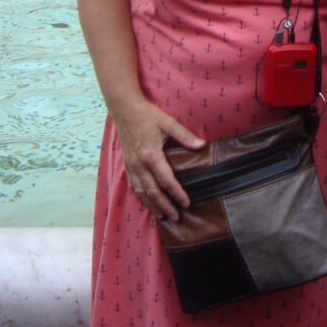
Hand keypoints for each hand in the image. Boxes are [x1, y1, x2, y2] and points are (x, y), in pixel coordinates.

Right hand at [113, 99, 205, 220]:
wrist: (125, 110)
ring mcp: (131, 166)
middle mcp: (139, 164)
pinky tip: (146, 203)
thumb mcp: (168, 122)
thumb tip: (201, 145)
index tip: (186, 203)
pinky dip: (140, 198)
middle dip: (165, 206)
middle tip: (176, 217)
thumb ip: (185, 135)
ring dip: (152, 206)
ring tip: (163, 216)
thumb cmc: (147, 115)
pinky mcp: (127, 165)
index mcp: (151, 155)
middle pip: (153, 192)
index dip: (177, 193)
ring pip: (141, 192)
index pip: (166, 180)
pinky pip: (133, 186)